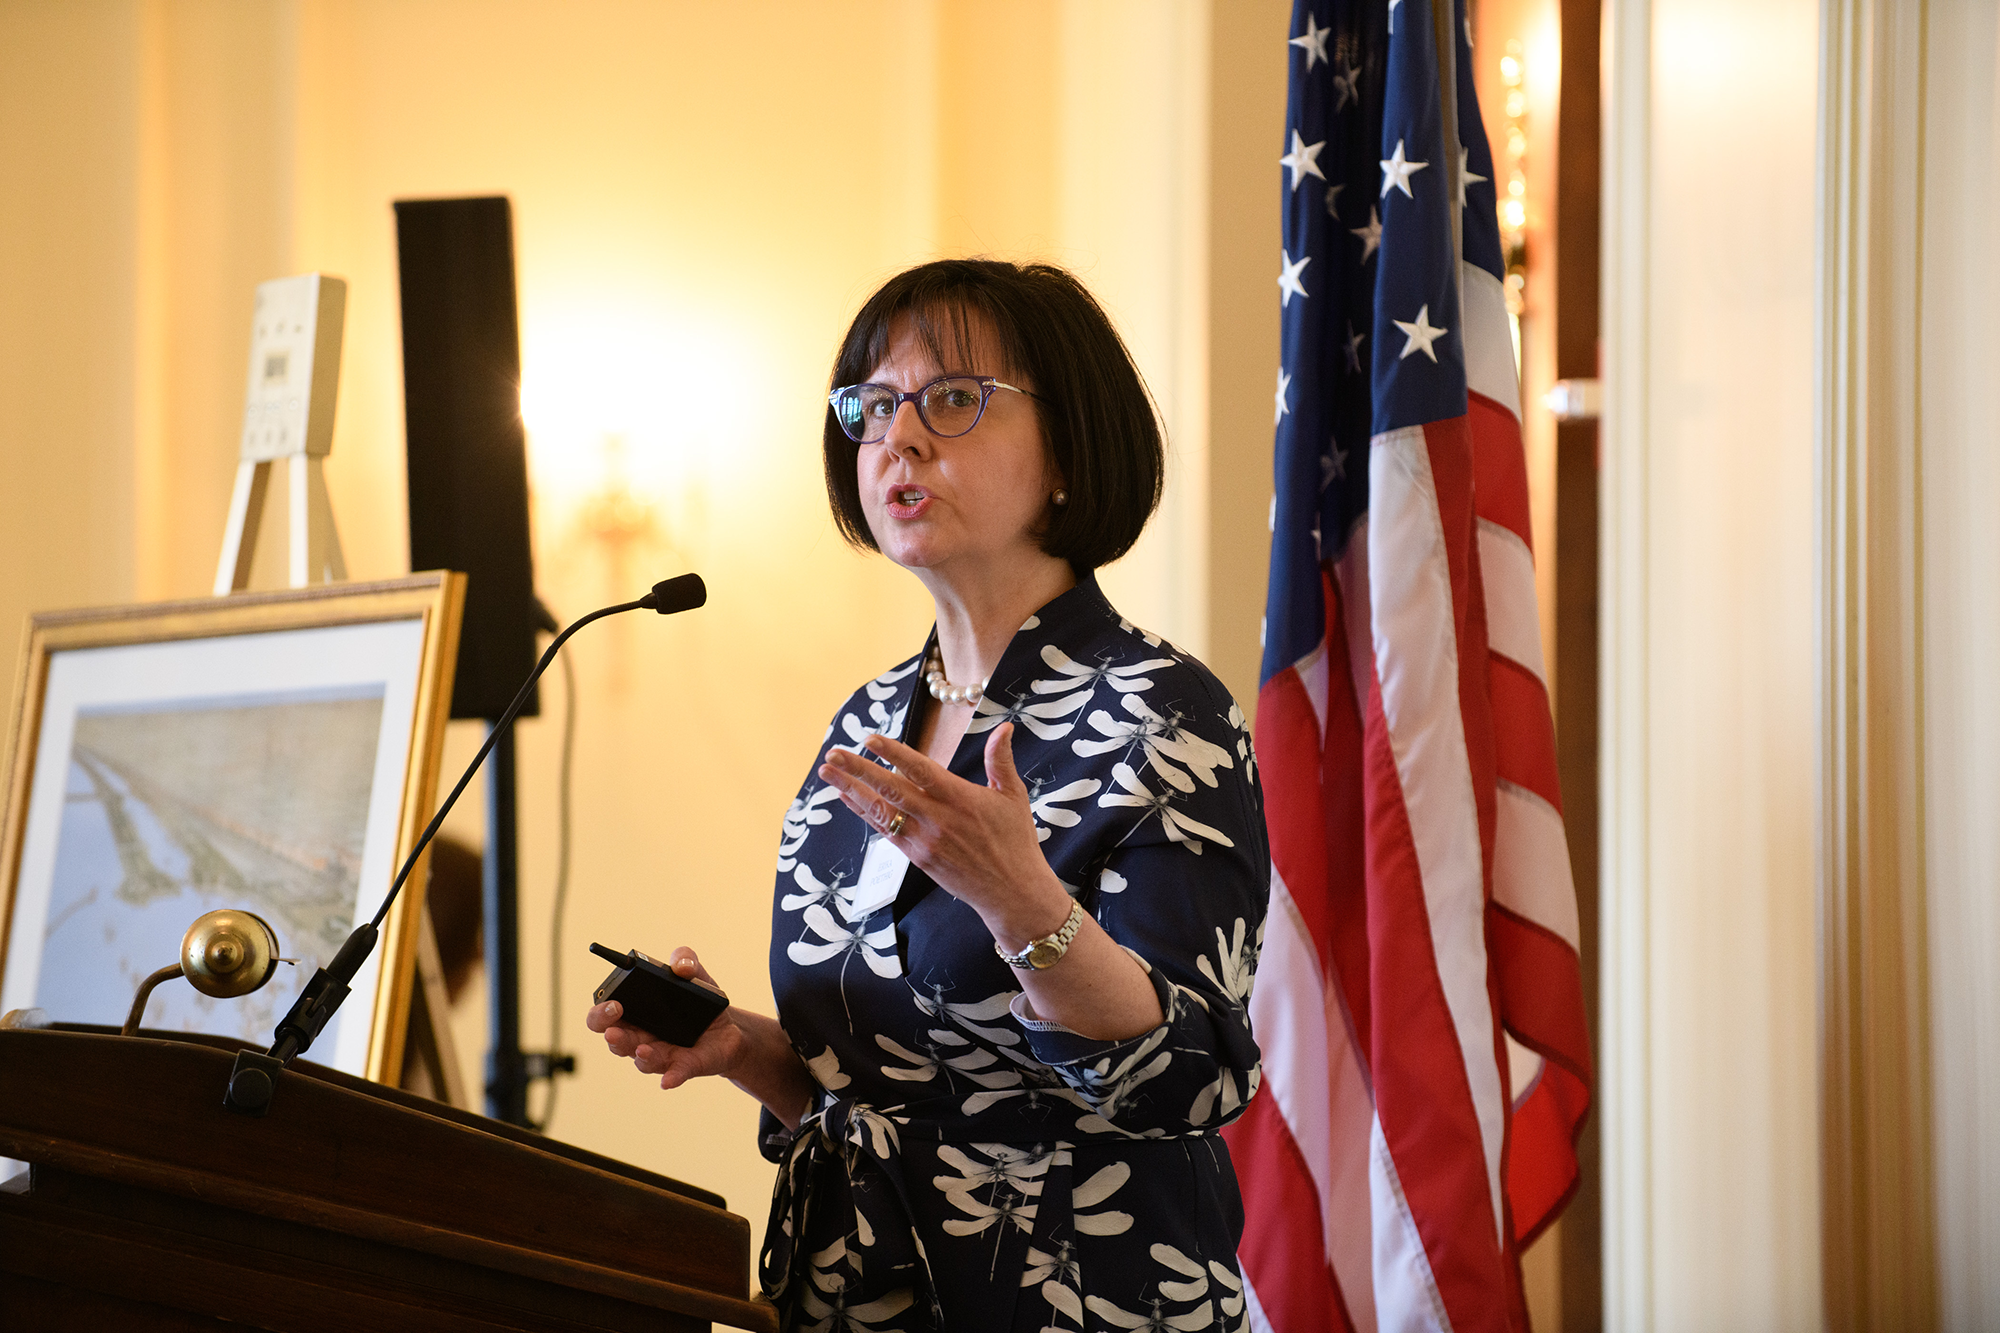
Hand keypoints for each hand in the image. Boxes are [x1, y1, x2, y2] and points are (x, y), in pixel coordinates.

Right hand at [585, 947, 744, 1090]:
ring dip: (641, 1057)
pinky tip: (668, 1081)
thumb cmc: (701, 1003)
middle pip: (616, 1041)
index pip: (605, 1015)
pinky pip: (674, 1075)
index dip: (601, 1012)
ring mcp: (661, 1054)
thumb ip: (685, 959)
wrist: (730, 1028)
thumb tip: (681, 966)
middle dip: (612, 1036)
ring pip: (642, 1061)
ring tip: (643, 1049)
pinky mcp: (683, 1066)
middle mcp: (641, 1037)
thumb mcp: (696, 974)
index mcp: (636, 1013)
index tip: (613, 1003)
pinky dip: (671, 1078)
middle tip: (613, 1031)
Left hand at [818, 724, 1071, 949]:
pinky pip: (885, 831)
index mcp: (960, 798)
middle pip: (891, 788)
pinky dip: (864, 813)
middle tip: (833, 753)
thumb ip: (1000, 760)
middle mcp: (937, 818)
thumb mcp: (1013, 796)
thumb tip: (1004, 726)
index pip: (920, 769)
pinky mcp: (918, 857)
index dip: (894, 754)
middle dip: (858, 769)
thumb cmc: (1016, 841)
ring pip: (881, 810)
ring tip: (827, 772)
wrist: (1011, 892)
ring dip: (851, 790)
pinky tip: (847, 798)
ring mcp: (924, 839)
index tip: (870, 739)